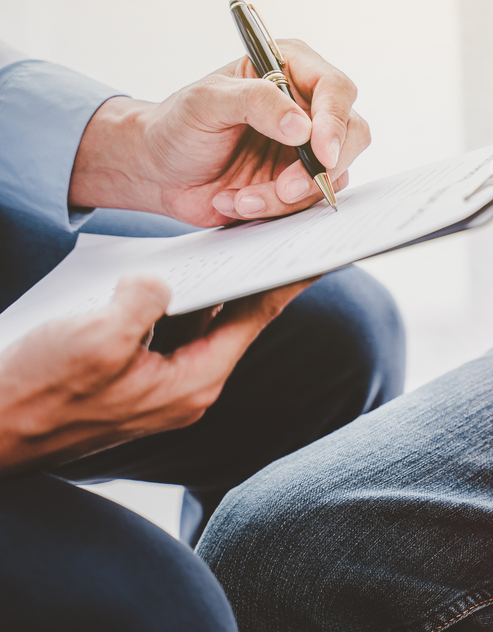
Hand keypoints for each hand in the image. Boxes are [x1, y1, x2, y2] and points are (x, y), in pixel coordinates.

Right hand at [0, 275, 312, 474]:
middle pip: (235, 321)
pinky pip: (167, 333)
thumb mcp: (94, 338)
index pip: (254, 320)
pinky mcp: (132, 380)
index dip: (287, 282)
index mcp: (192, 382)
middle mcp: (185, 389)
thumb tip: (160, 283)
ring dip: (214, 287)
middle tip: (284, 237)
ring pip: (199, 325)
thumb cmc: (34, 393)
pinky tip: (173, 273)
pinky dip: (176, 302)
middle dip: (257, 279)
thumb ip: (143, 303)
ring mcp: (159, 387)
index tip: (318, 251)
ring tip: (239, 246)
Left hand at [70, 39, 369, 225]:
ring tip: (239, 197)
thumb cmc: (178, 125)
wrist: (159, 171)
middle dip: (320, 168)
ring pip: (334, 175)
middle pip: (352, 134)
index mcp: (292, 68)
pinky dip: (274, 208)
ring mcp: (308, 146)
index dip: (334, 122)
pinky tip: (237, 201)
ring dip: (286, 195)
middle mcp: (308, 105)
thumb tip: (301, 125)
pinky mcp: (301, 181)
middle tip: (285, 188)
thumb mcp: (205, 102)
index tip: (321, 152)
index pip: (336, 89)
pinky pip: (310, 201)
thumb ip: (255, 102)